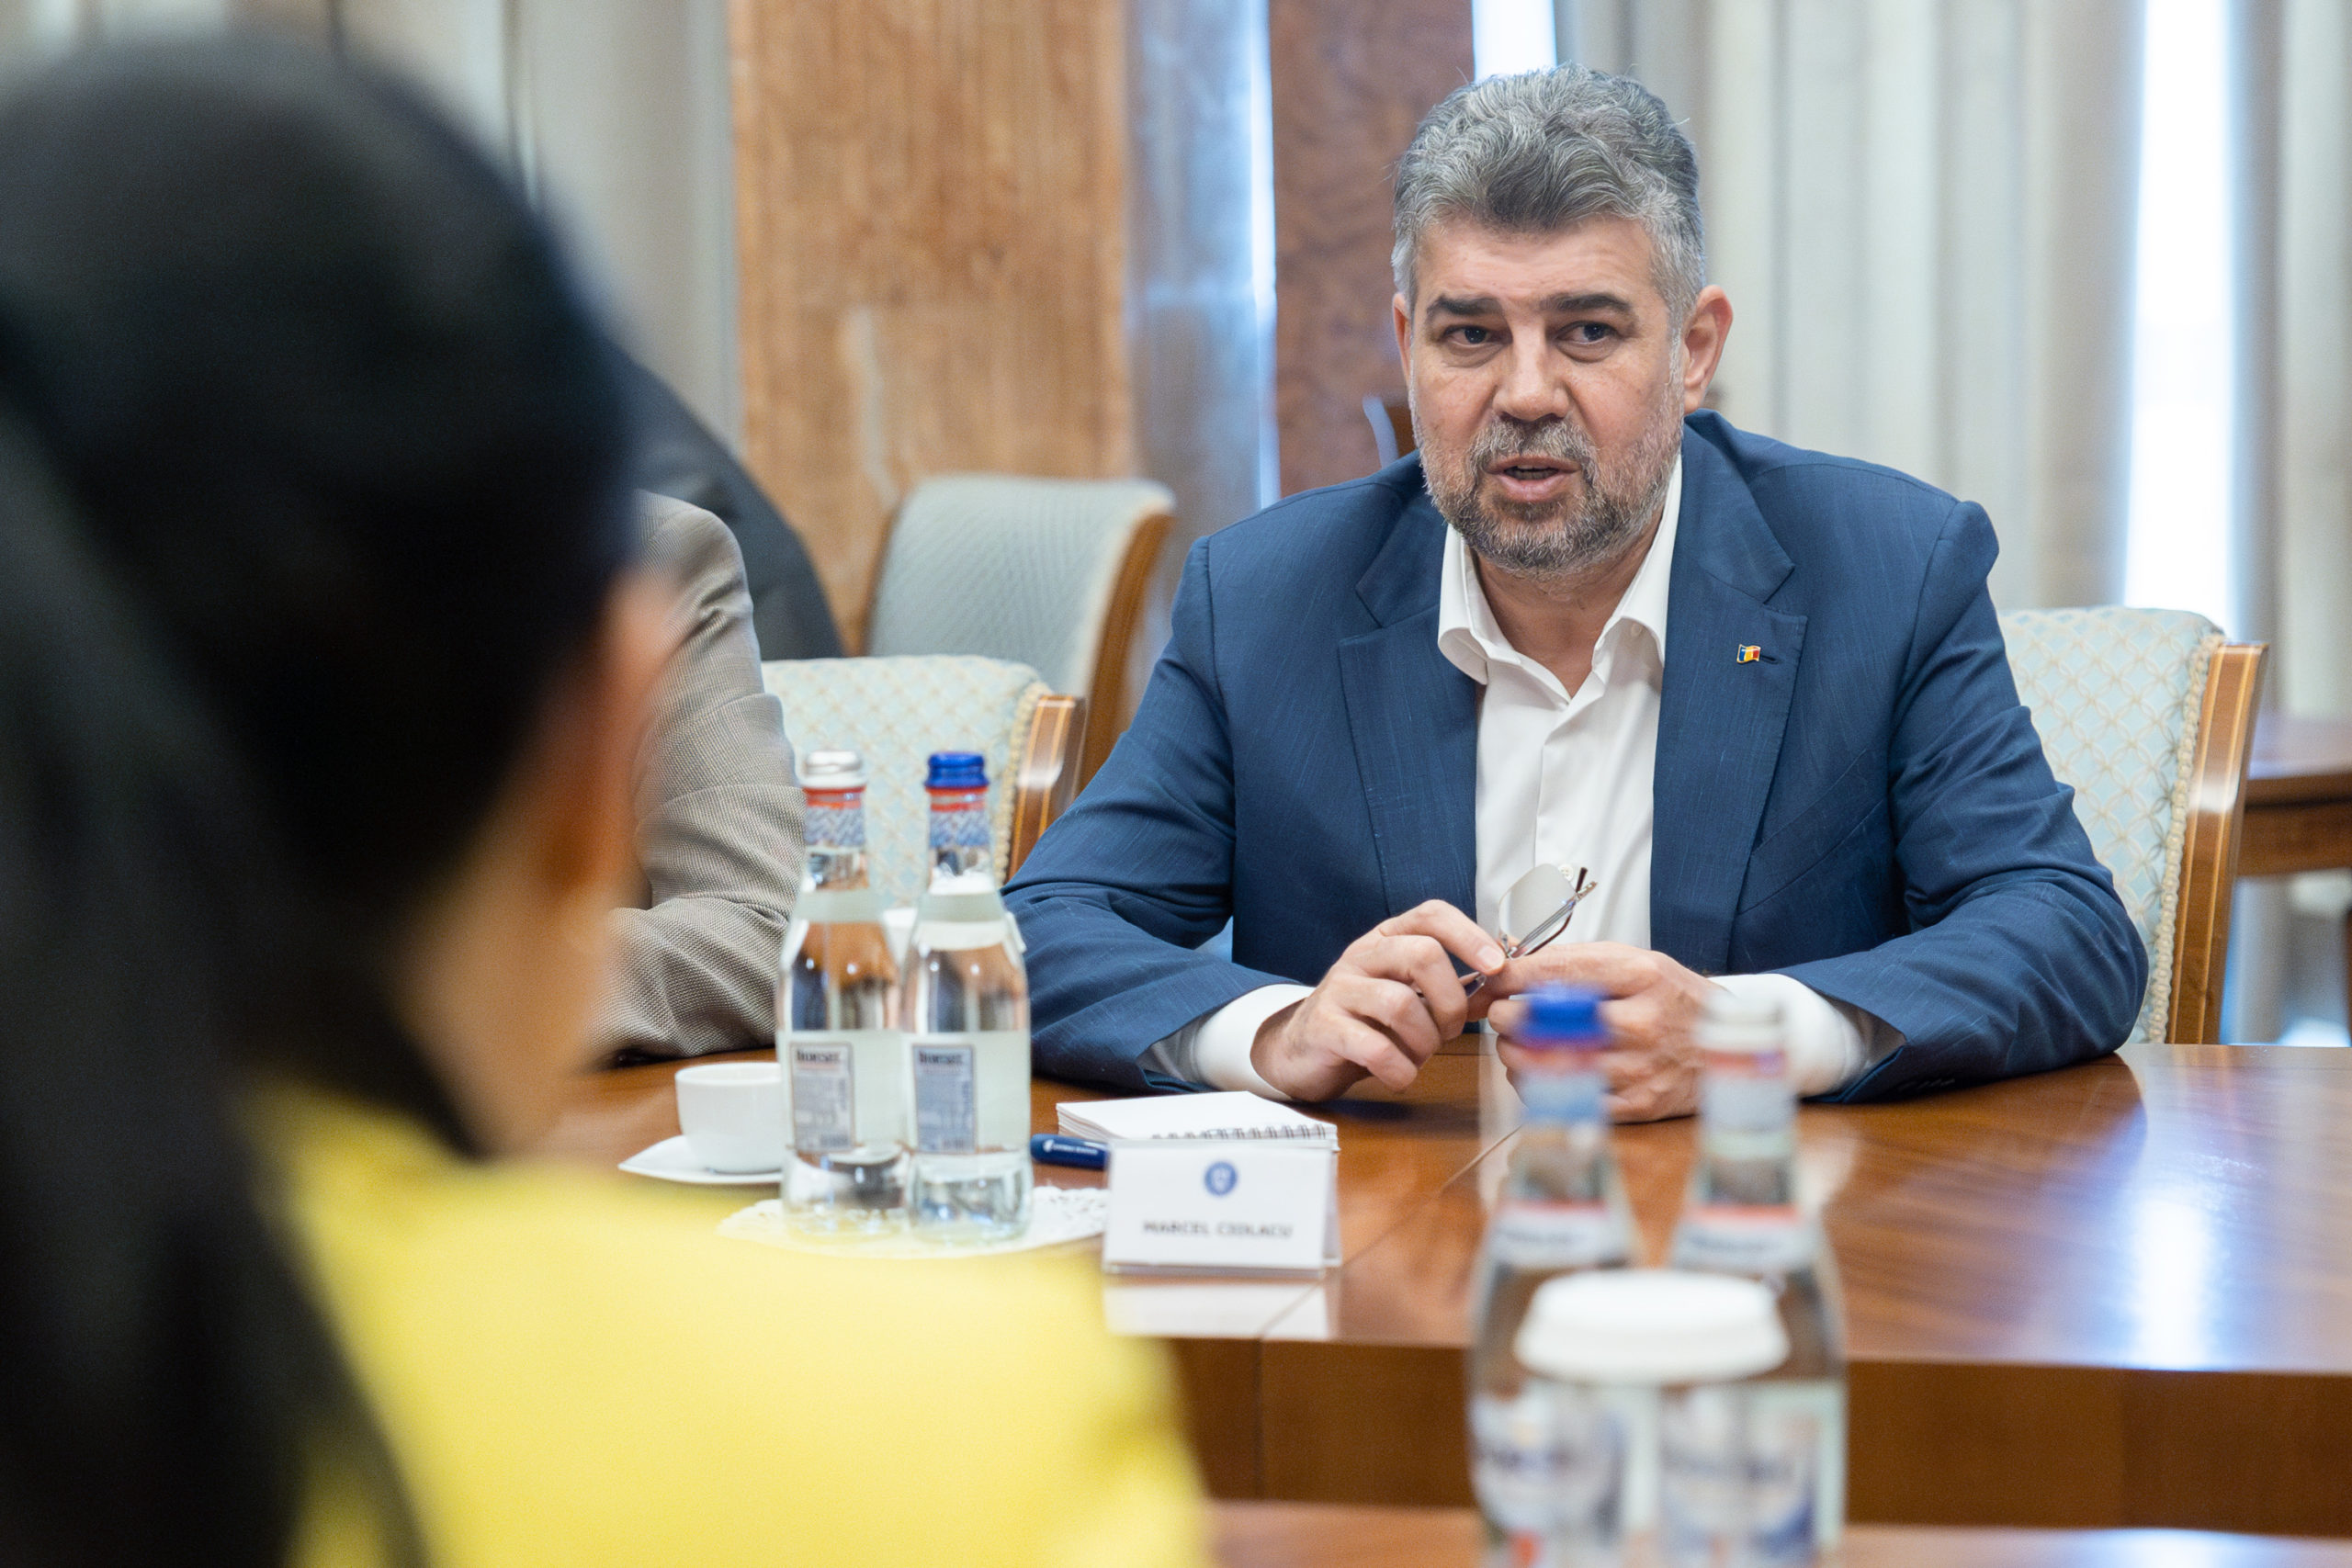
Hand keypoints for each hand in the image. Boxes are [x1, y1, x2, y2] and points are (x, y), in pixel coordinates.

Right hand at [1249, 900, 1505, 1100]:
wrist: (1301, 1050)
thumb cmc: (1365, 1022)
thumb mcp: (1407, 996)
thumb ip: (1450, 990)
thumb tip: (1502, 987)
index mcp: (1386, 940)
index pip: (1431, 915)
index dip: (1469, 935)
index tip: (1497, 966)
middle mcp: (1361, 956)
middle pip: (1422, 954)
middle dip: (1450, 1000)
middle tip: (1449, 1029)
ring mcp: (1339, 989)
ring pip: (1401, 1003)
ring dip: (1425, 1041)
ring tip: (1419, 1056)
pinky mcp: (1324, 1028)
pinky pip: (1375, 1048)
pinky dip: (1400, 1069)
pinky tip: (1399, 1074)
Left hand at [1485, 942, 1720, 1120]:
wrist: (1724, 1046)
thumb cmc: (1670, 999)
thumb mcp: (1635, 962)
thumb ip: (1578, 963)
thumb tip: (1514, 969)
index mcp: (1641, 976)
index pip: (1560, 972)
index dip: (1514, 978)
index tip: (1495, 980)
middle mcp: (1642, 1022)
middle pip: (1550, 1023)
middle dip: (1509, 1019)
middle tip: (1501, 1016)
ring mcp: (1640, 1067)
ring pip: (1553, 1066)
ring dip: (1517, 1056)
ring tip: (1514, 1045)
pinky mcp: (1637, 1104)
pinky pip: (1570, 1099)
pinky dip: (1541, 1087)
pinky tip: (1538, 1073)